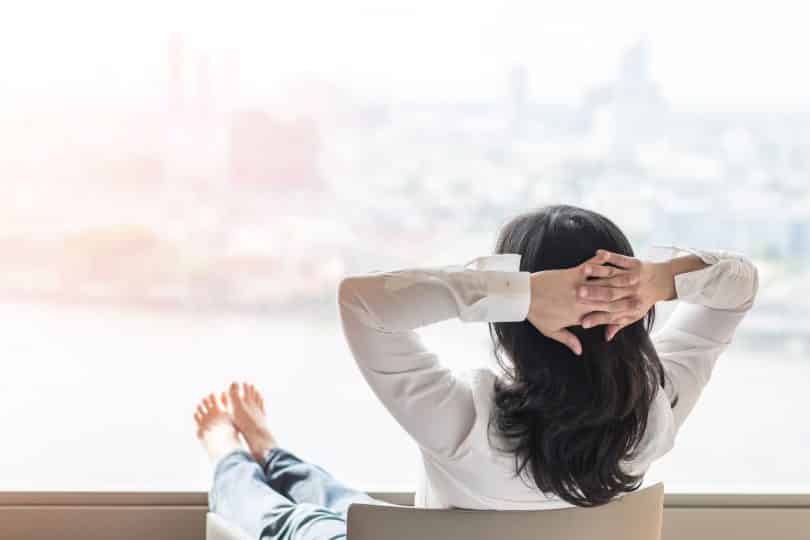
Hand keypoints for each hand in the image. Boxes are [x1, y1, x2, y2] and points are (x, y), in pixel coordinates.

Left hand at [527, 251, 646, 354]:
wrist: (522, 296)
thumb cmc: (536, 314)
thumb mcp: (551, 331)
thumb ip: (568, 340)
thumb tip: (580, 351)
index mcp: (579, 316)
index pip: (604, 317)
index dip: (620, 315)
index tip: (633, 313)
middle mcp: (582, 302)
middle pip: (609, 301)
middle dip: (626, 297)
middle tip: (641, 293)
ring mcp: (578, 287)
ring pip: (603, 284)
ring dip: (618, 279)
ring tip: (632, 275)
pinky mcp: (571, 274)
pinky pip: (589, 267)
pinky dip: (598, 262)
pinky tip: (608, 257)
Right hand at [578, 250, 673, 340]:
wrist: (665, 281)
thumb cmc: (644, 299)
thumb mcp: (633, 314)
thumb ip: (618, 323)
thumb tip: (606, 337)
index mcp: (632, 306)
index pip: (612, 314)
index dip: (598, 318)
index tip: (582, 322)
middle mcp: (633, 292)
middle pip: (611, 294)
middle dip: (594, 294)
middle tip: (576, 294)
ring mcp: (635, 276)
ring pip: (614, 276)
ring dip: (598, 273)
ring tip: (584, 272)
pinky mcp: (636, 263)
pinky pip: (622, 259)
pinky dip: (611, 256)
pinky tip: (598, 253)